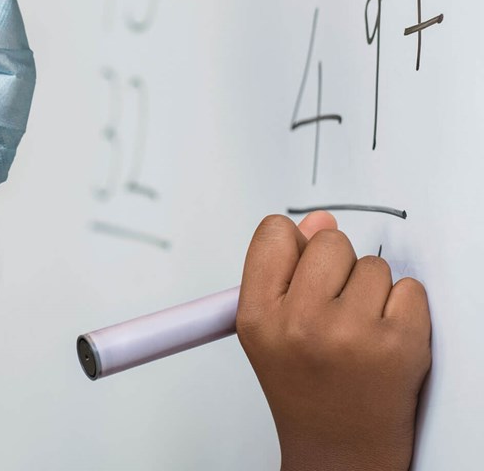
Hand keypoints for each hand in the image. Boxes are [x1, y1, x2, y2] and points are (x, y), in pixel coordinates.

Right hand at [236, 213, 430, 470]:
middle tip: (334, 306)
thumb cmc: (305, 386)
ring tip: (359, 329)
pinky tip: (385, 337)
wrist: (341, 449)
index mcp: (258, 316)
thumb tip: (320, 221)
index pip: (275, 233)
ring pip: (373, 265)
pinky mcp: (400, 345)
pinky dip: (405, 309)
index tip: (301, 264)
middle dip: (337, 266)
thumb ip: (285, 269)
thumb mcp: (270, 328)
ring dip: (372, 290)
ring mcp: (352, 334)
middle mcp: (301, 323)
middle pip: (329, 241)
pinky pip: (410, 289)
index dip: (293, 244)